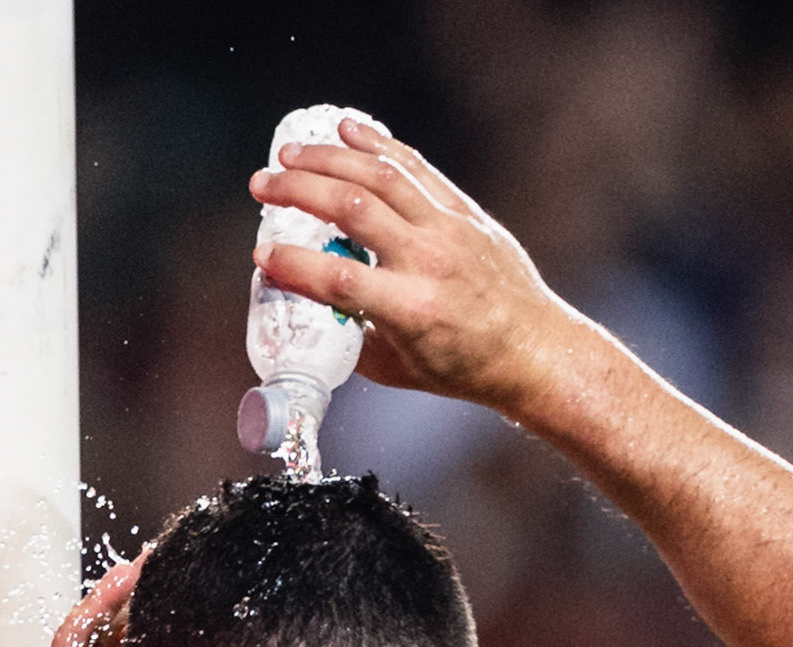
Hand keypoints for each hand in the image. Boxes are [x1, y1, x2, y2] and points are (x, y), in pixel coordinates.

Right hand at [249, 118, 570, 415]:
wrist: (529, 348)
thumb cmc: (463, 366)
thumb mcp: (397, 368)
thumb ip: (350, 338)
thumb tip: (310, 310)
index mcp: (410, 310)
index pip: (339, 279)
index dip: (294, 266)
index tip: (263, 257)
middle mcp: (429, 262)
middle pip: (353, 210)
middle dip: (299, 191)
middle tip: (262, 186)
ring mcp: (448, 229)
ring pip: (380, 177)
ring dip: (329, 159)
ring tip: (290, 154)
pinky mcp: (462, 211)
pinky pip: (415, 167)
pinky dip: (378, 145)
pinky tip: (346, 130)